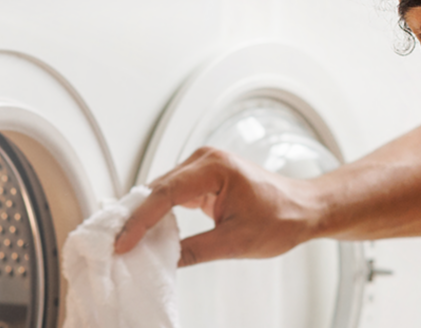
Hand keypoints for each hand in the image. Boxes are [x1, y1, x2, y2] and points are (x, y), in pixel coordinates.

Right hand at [115, 146, 330, 265]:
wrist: (304, 208)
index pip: (165, 194)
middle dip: (135, 217)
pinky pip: (172, 193)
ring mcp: (203, 167)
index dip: (140, 221)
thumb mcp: (236, 242)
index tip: (124, 242)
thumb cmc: (282, 218)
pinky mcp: (204, 178)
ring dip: (145, 214)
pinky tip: (148, 232)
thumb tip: (164, 260)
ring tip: (126, 239)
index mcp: (215, 168)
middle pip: (157, 188)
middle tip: (116, 243)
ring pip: (161, 190)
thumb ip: (196, 250)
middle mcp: (206, 160)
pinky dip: (159, 212)